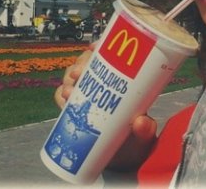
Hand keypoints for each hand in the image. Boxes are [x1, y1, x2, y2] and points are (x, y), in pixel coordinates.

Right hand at [53, 42, 157, 171]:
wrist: (123, 159)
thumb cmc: (137, 141)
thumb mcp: (144, 135)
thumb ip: (145, 129)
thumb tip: (140, 122)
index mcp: (121, 82)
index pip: (108, 56)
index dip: (99, 47)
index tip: (94, 47)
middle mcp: (102, 84)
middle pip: (86, 63)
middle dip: (80, 64)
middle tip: (78, 74)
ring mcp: (87, 95)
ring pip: (71, 77)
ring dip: (68, 80)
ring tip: (69, 91)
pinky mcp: (76, 109)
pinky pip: (63, 97)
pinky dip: (61, 95)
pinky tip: (64, 98)